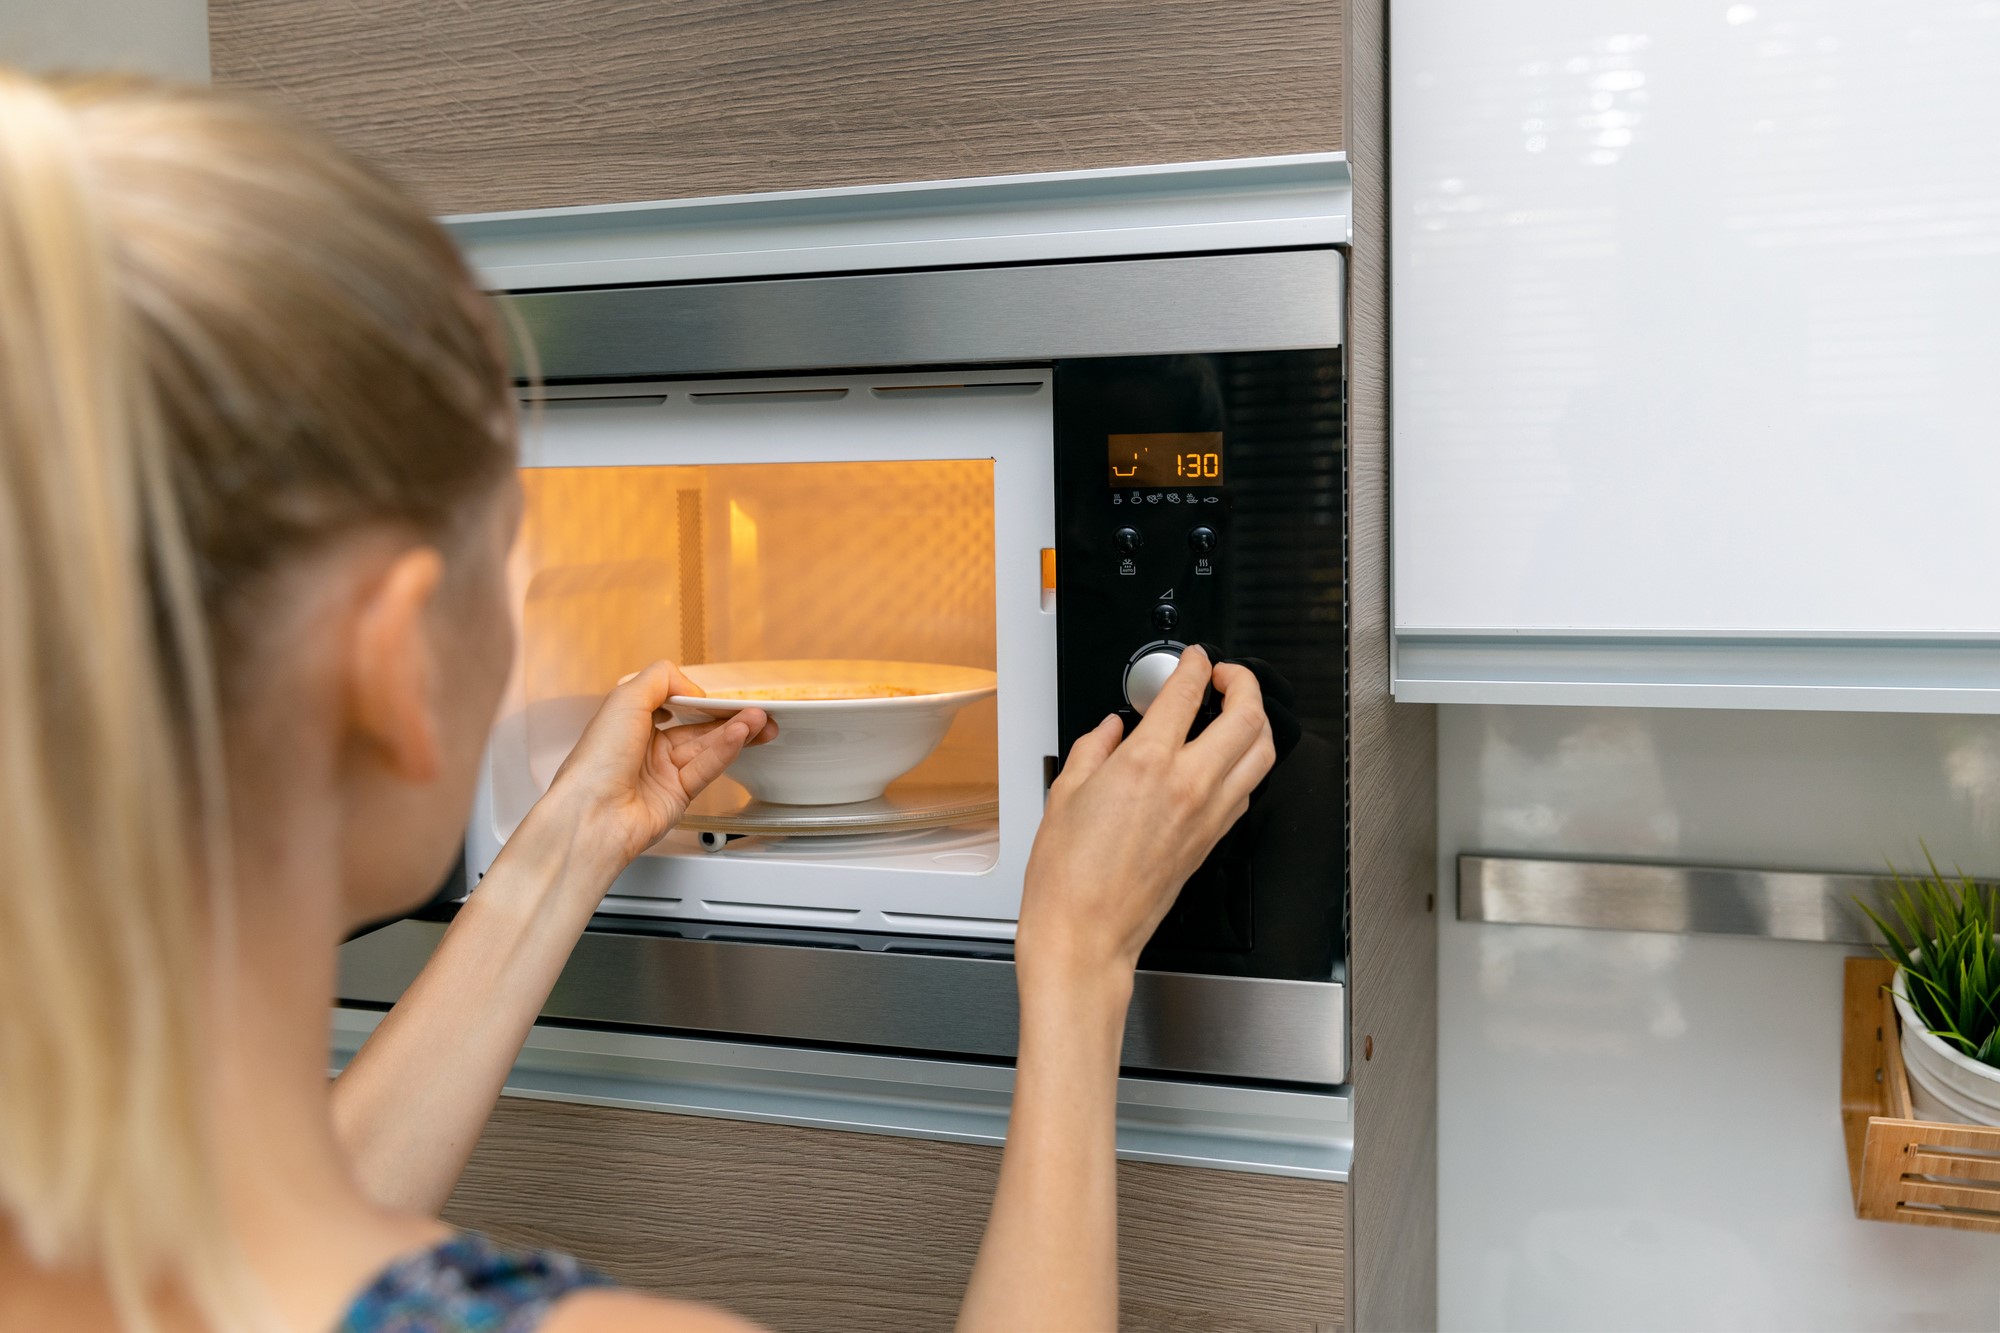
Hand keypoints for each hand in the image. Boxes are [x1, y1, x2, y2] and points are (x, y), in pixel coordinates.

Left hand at [534, 660, 776, 875]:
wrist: (594, 814)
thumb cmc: (597, 761)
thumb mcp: (625, 698)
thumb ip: (661, 679)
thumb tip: (691, 687)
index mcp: (628, 722)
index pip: (672, 703)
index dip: (696, 698)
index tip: (714, 695)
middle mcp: (645, 748)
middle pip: (696, 728)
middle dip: (727, 718)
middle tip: (756, 710)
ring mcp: (662, 773)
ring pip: (705, 748)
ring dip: (733, 732)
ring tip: (759, 721)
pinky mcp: (677, 796)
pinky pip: (705, 768)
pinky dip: (725, 751)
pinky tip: (741, 737)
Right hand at [1014, 647, 1274, 1001]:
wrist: (1084, 933)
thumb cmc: (1067, 877)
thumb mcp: (1065, 793)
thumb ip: (1094, 748)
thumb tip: (1112, 730)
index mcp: (1147, 763)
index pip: (1189, 691)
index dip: (1194, 663)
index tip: (1193, 659)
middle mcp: (1189, 785)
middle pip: (1248, 716)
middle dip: (1244, 682)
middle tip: (1226, 675)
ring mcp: (1208, 815)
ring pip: (1263, 753)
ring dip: (1257, 722)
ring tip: (1238, 711)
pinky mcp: (1213, 841)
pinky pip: (1248, 789)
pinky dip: (1246, 764)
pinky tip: (1225, 761)